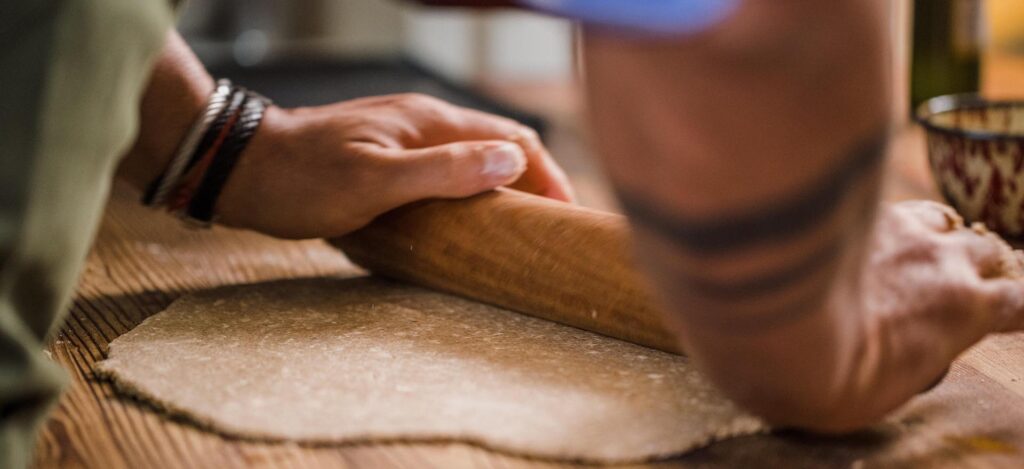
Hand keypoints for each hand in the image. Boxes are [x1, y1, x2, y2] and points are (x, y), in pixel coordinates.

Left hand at [215, 93, 574, 238]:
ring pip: (472, 157)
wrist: (242, 168)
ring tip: (515, 227)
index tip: (565, 215)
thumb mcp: (376, 182)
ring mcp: (403, 137)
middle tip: (547, 226)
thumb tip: (512, 162)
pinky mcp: (385, 155)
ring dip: (500, 186)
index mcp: (429, 122)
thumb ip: (444, 171)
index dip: (547, 175)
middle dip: (532, 180)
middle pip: (498, 145)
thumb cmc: (302, 178)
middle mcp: (423, 123)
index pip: (512, 138)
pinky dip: (468, 190)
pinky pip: (444, 169)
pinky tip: (464, 218)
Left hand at [827, 200, 1023, 429]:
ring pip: (937, 217)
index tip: (1003, 310)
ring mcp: (896, 226)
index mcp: (962, 310)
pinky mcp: (848, 206)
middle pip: (982, 250)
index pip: (1015, 301)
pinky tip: (846, 229)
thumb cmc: (826, 377)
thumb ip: (907, 356)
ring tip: (908, 246)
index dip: (1010, 305)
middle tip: (947, 278)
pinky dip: (873, 218)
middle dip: (973, 262)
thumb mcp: (885, 386)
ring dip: (930, 232)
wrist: (777, 325)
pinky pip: (878, 206)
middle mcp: (941, 260)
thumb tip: (894, 352)